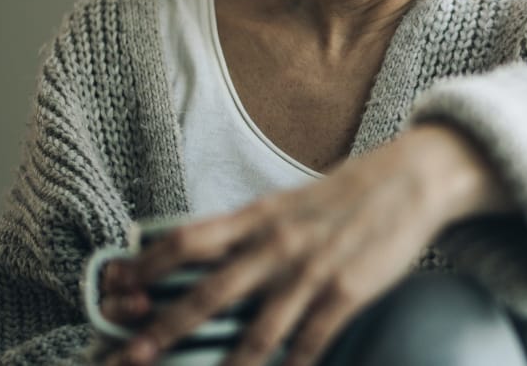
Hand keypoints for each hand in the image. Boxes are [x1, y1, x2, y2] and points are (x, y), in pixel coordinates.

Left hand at [108, 123, 511, 365]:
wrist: (412, 178)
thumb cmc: (346, 193)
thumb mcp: (287, 202)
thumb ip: (248, 229)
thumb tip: (203, 252)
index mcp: (258, 217)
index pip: (186, 240)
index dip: (145, 267)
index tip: (115, 291)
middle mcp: (276, 244)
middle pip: (207, 292)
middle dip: (162, 330)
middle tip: (126, 358)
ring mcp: (312, 272)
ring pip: (257, 331)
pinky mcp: (347, 292)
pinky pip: (310, 342)